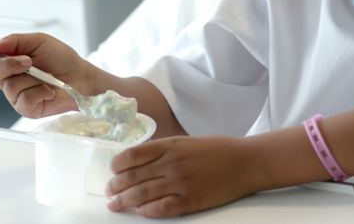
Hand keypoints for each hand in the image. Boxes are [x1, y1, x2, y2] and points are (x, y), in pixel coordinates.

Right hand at [0, 33, 89, 117]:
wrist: (81, 77)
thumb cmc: (62, 59)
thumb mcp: (38, 42)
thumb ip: (14, 41)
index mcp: (9, 61)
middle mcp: (10, 79)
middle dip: (8, 65)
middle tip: (28, 61)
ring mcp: (17, 95)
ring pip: (9, 87)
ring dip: (30, 78)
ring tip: (45, 76)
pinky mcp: (27, 109)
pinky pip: (24, 100)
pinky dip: (39, 92)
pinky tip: (49, 90)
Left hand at [105, 136, 258, 216]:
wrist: (245, 162)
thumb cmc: (217, 150)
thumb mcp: (186, 142)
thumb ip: (164, 150)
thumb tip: (139, 160)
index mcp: (170, 146)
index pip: (132, 156)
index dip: (117, 165)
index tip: (112, 171)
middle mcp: (171, 164)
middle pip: (133, 177)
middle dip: (116, 186)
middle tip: (109, 191)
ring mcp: (180, 183)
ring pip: (142, 194)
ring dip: (124, 201)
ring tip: (115, 204)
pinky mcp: (190, 201)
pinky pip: (161, 208)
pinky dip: (146, 211)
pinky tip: (140, 212)